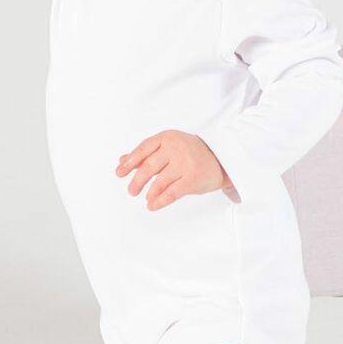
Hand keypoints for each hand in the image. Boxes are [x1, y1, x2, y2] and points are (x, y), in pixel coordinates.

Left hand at [114, 130, 234, 210]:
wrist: (222, 159)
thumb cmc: (191, 153)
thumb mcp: (168, 147)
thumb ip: (145, 153)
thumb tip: (122, 161)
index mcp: (167, 138)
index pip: (143, 149)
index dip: (130, 162)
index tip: (119, 173)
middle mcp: (176, 148)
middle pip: (149, 166)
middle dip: (137, 181)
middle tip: (131, 191)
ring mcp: (185, 163)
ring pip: (159, 182)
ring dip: (149, 192)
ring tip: (145, 198)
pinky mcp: (193, 179)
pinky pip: (171, 193)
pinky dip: (159, 201)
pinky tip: (152, 205)